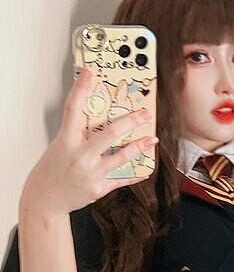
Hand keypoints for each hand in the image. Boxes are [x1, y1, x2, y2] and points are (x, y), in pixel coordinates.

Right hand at [20, 68, 157, 215]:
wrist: (45, 199)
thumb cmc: (53, 170)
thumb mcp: (61, 146)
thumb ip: (78, 133)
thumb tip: (99, 117)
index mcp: (66, 140)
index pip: (74, 108)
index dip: (82, 88)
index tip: (91, 72)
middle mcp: (79, 155)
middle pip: (109, 133)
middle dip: (131, 121)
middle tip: (145, 113)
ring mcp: (90, 173)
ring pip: (121, 157)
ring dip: (140, 146)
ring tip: (151, 139)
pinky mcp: (98, 188)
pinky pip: (122, 179)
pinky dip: (135, 173)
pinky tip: (146, 167)